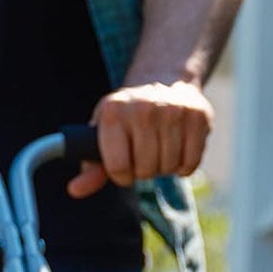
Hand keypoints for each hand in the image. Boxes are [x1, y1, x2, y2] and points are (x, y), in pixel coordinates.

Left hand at [68, 80, 212, 199]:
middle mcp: (142, 107)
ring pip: (168, 168)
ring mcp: (172, 109)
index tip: (124, 163)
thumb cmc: (128, 118)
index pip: (118, 168)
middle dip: (144, 170)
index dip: (122, 174)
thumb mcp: (105, 136)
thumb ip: (92, 166)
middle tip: (145, 150)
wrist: (164, 81)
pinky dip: (185, 165)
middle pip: (145, 171)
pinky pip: (190, 164)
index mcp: (113, 111)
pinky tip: (179, 146)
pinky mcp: (197, 115)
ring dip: (165, 166)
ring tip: (162, 145)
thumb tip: (75, 190)